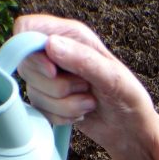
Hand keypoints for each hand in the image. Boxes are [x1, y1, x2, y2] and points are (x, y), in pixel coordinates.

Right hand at [14, 14, 158, 159]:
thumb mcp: (113, 77)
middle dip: (58, 87)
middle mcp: (56, 53)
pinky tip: (81, 113)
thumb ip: (83, 60)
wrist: (131, 130)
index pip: (26, 29)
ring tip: (88, 102)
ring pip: (35, 93)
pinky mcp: (50, 101)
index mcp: (70, 35)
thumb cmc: (129, 99)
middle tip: (85, 88)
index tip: (52, 70)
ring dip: (65, 106)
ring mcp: (50, 78)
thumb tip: (50, 46)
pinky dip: (63, 118)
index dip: (31, 51)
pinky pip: (41, 111)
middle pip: (27, 66)